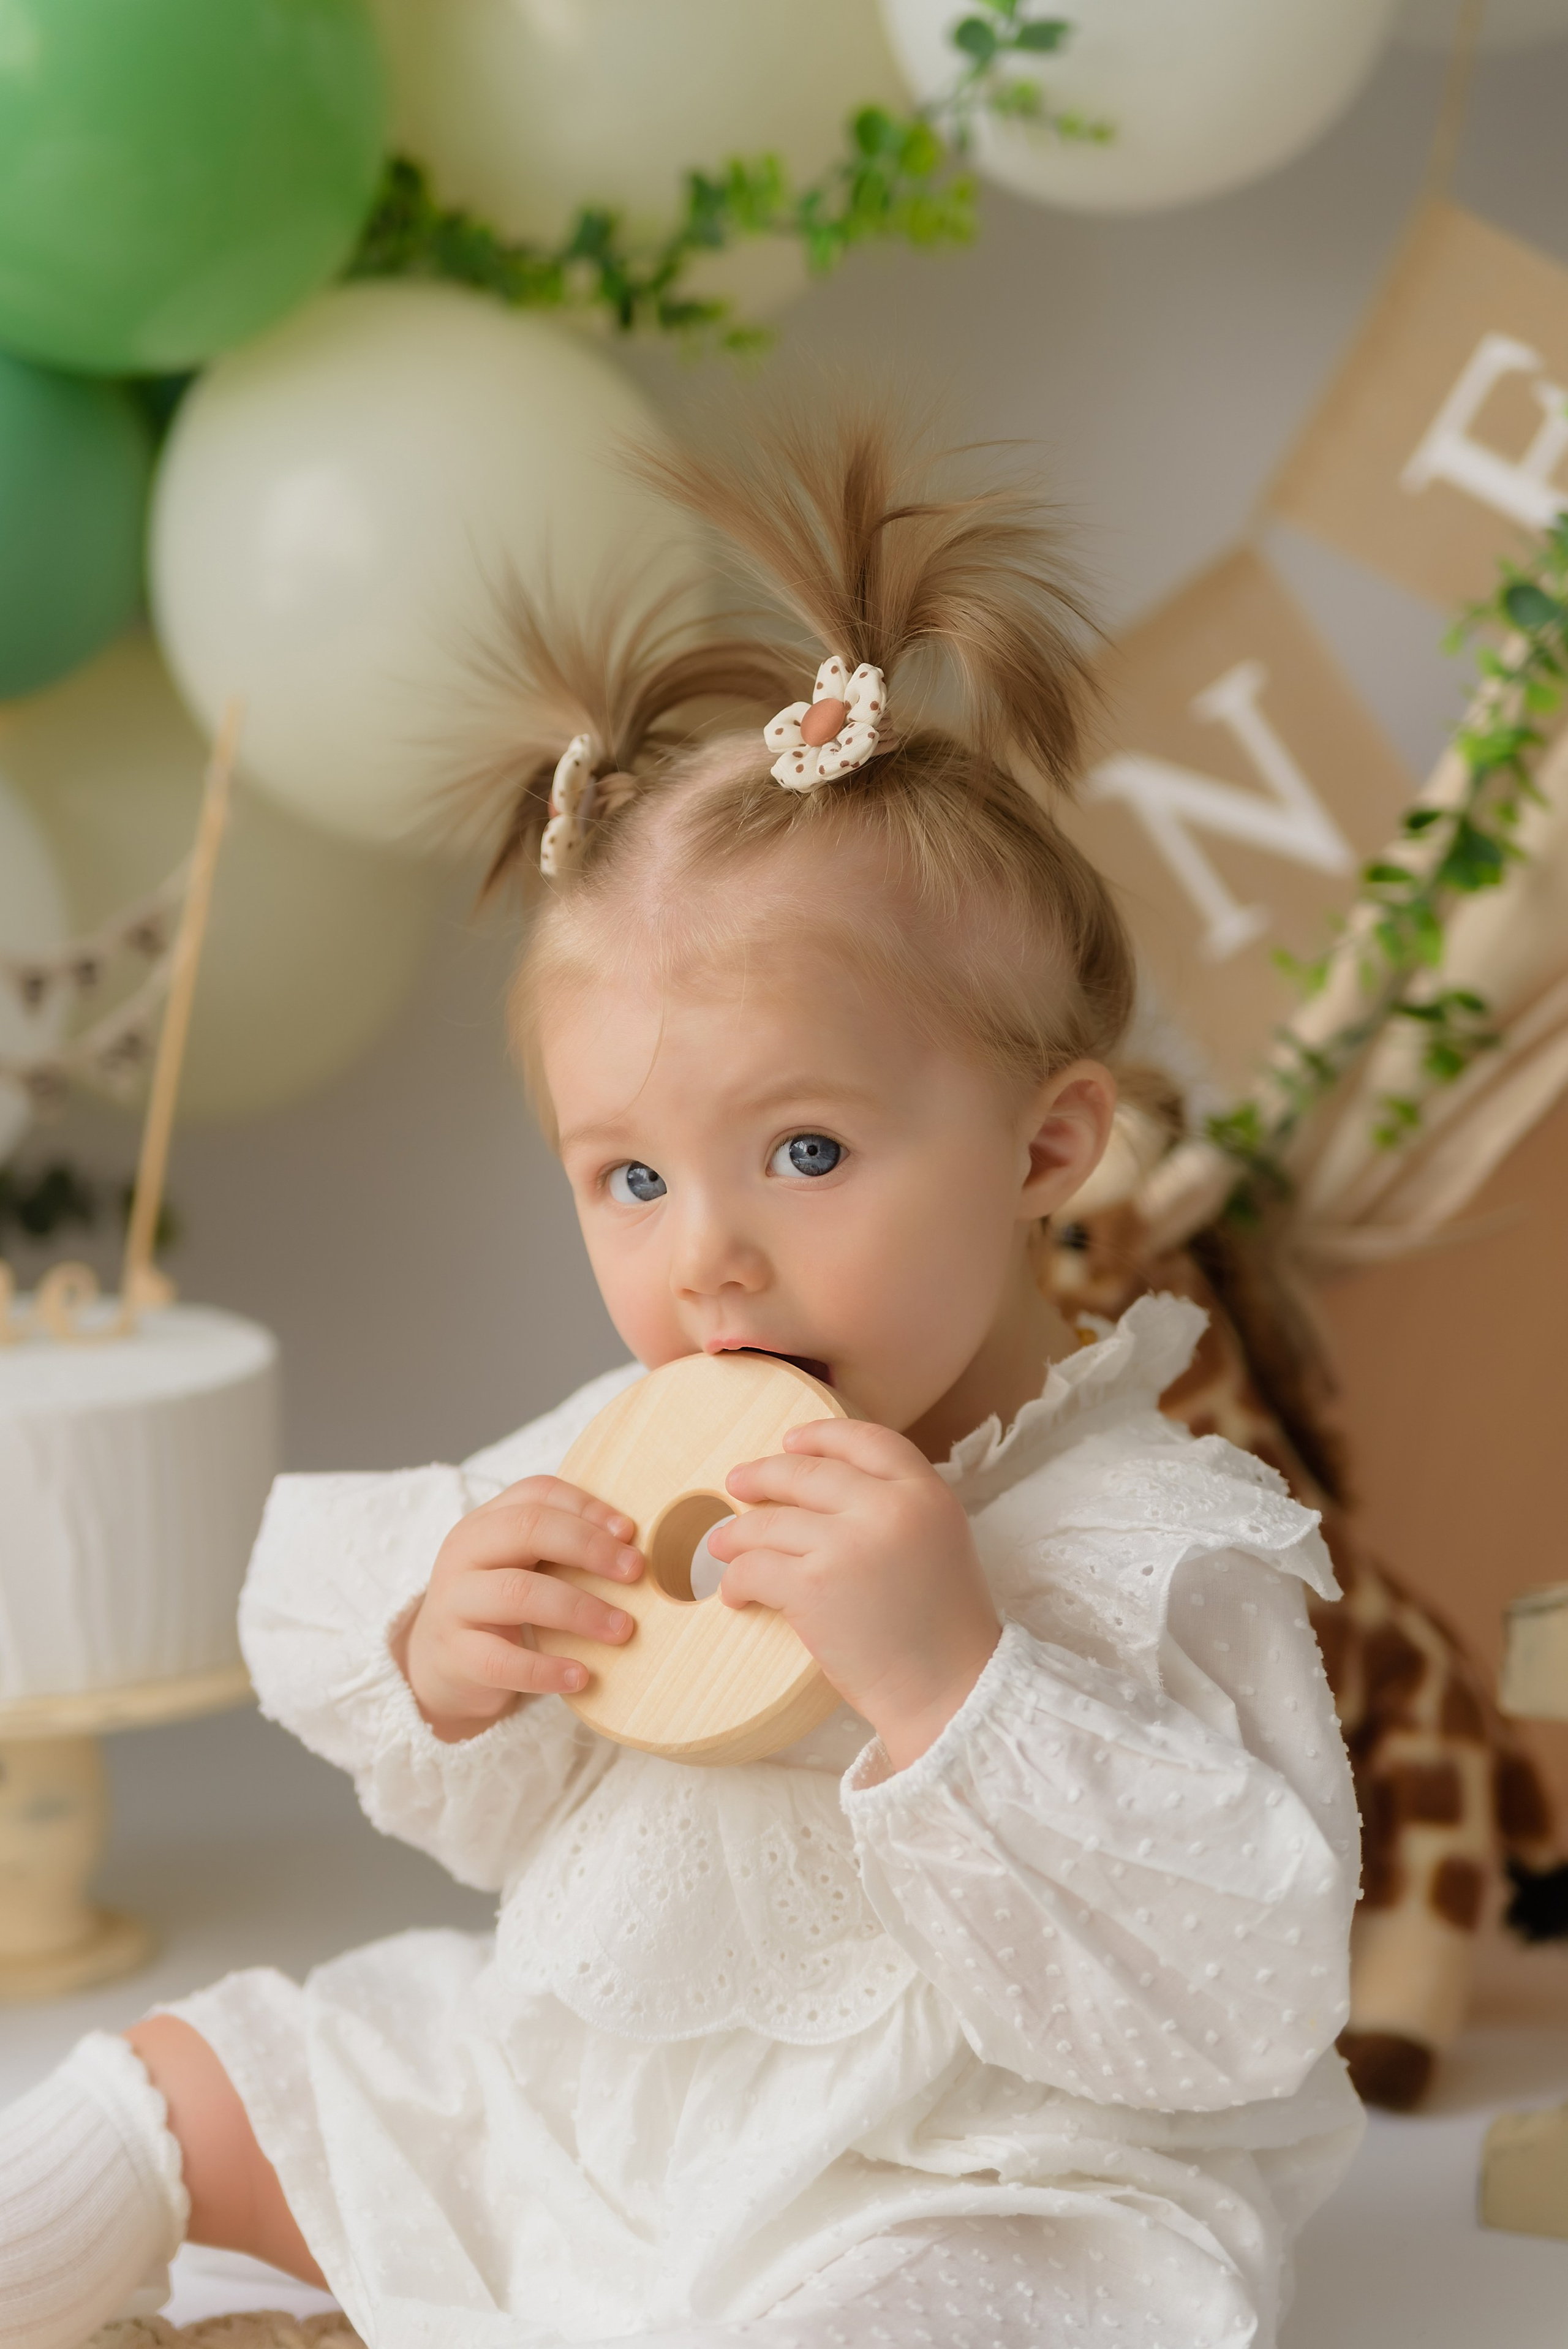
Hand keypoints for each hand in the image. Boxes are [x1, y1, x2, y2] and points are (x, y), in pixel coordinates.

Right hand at [398, 1476, 643, 1742]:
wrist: (439, 1666)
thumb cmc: (501, 1608)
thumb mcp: (523, 1566)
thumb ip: (564, 1549)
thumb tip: (641, 1549)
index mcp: (487, 1521)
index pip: (537, 1493)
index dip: (587, 1506)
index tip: (630, 1532)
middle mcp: (465, 1552)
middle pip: (527, 1528)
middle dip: (589, 1547)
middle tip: (636, 1571)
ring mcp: (454, 1602)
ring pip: (518, 1592)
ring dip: (579, 1609)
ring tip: (623, 1629)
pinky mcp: (454, 1654)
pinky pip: (501, 1660)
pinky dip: (545, 1669)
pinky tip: (582, 1677)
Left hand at [707, 1420, 1000, 1771]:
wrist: (950, 1693)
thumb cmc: (943, 1631)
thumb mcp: (938, 1544)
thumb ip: (897, 1509)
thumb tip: (829, 1486)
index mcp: (927, 1495)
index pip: (867, 1440)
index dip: (822, 1436)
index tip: (790, 1441)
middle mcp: (889, 1509)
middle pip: (807, 1473)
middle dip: (763, 1475)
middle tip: (737, 1483)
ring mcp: (848, 1545)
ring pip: (769, 1521)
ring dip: (736, 1533)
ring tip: (722, 1546)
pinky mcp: (812, 1587)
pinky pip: (753, 1567)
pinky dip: (735, 1580)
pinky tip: (733, 1594)